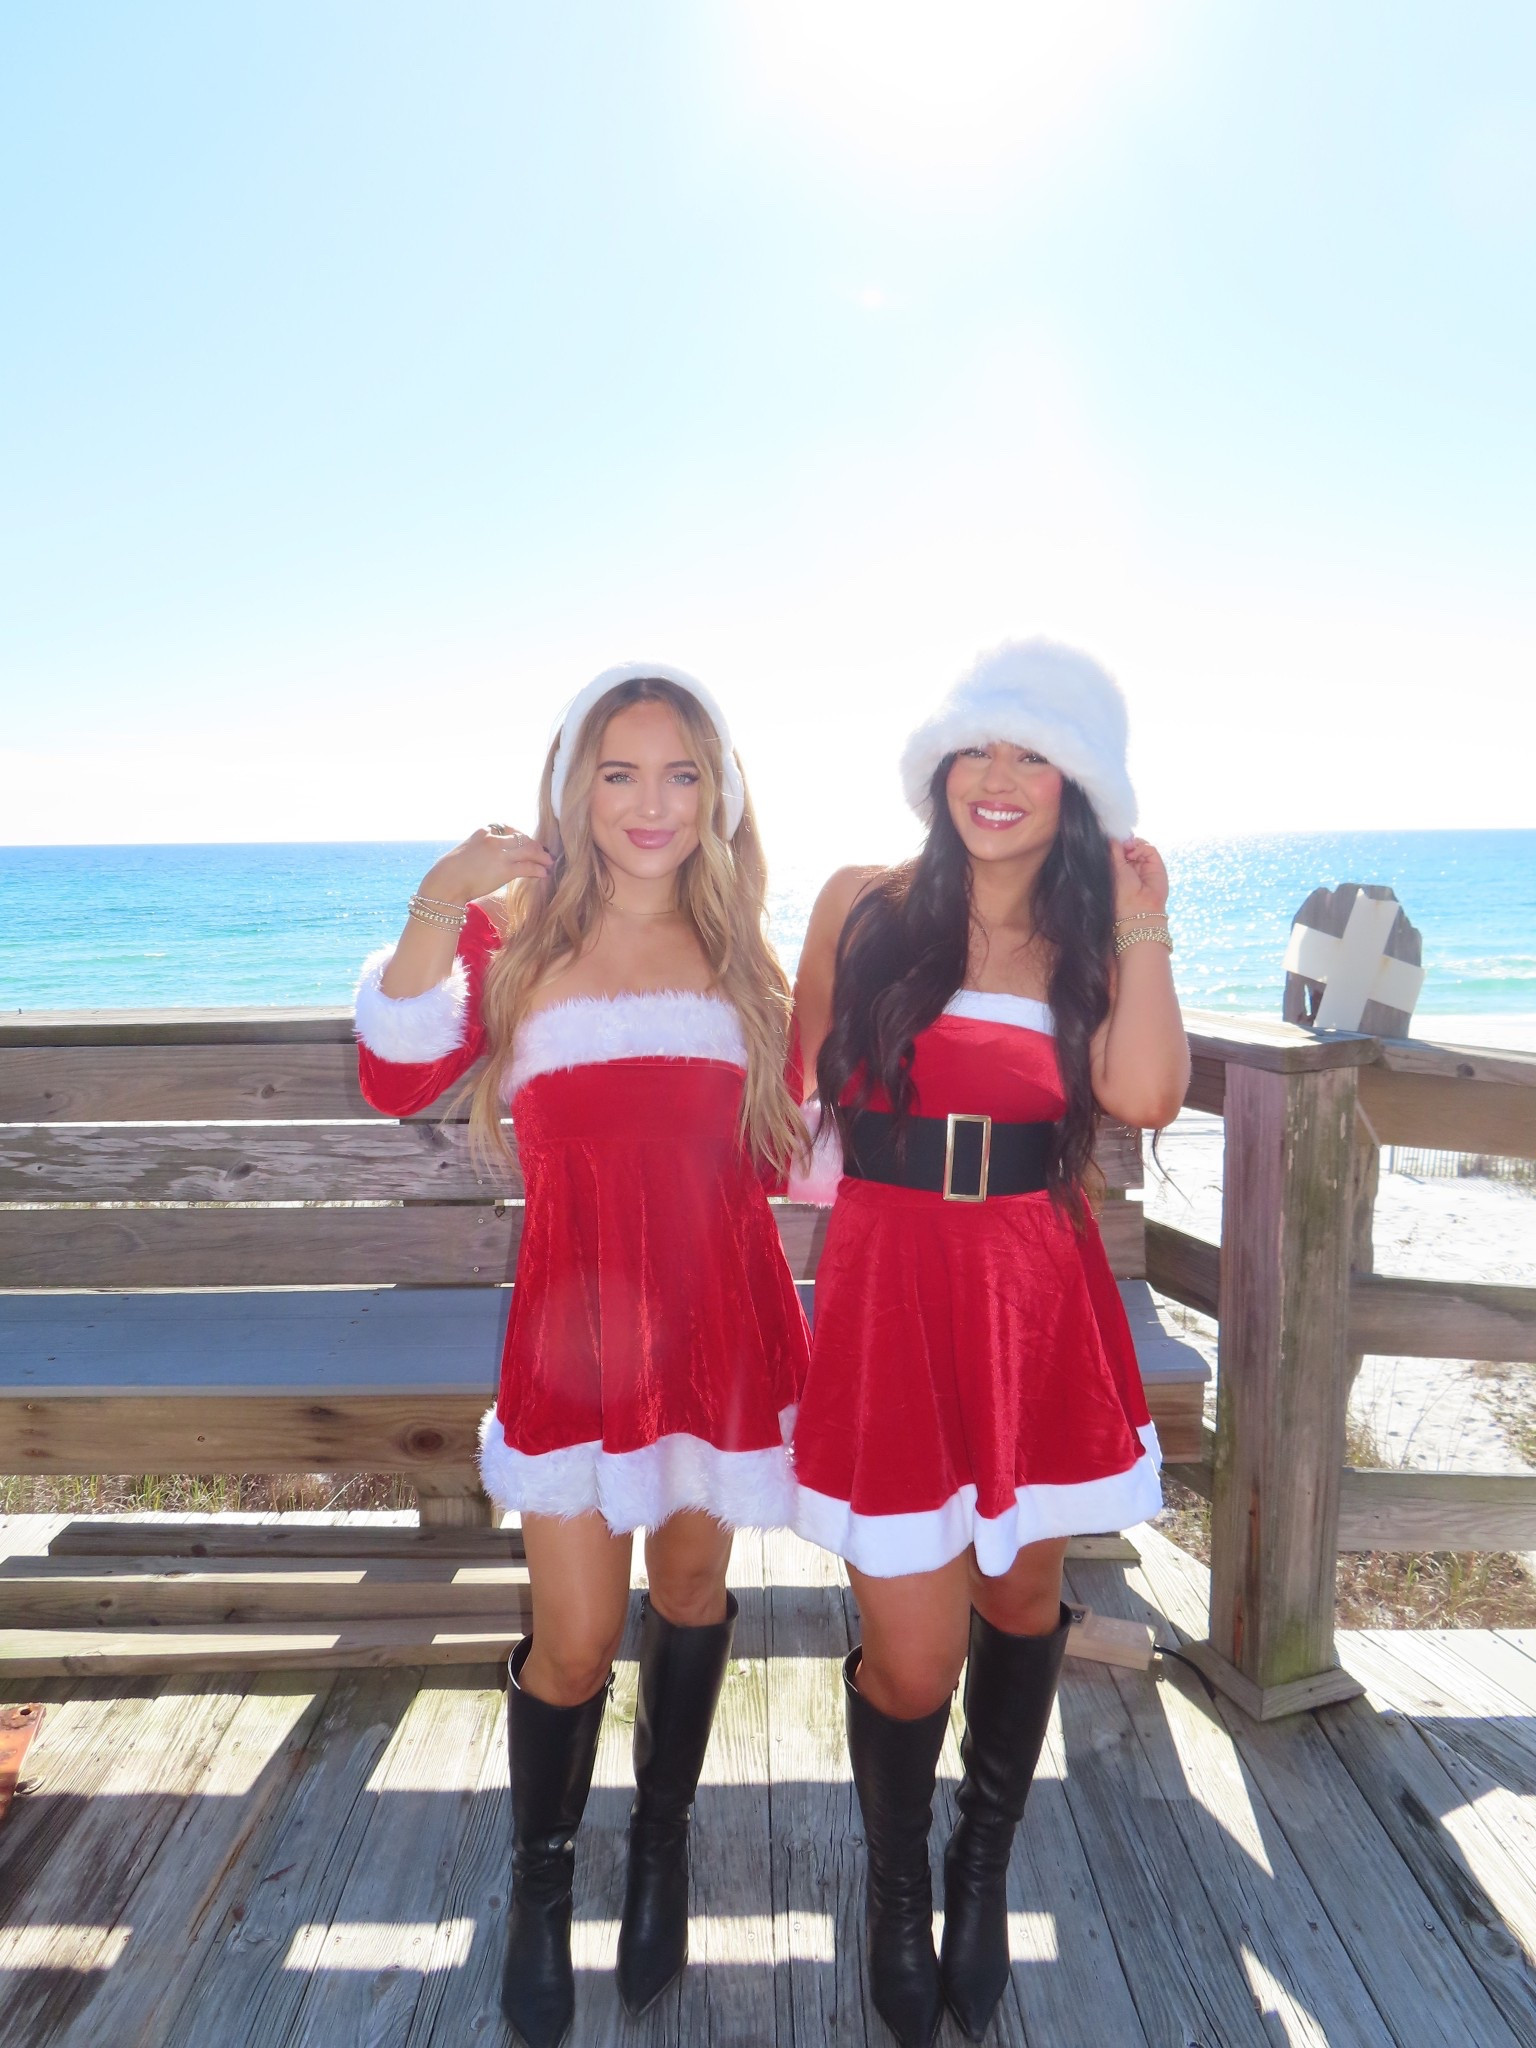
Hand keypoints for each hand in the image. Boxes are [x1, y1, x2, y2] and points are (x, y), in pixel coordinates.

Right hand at [420, 826, 553, 904]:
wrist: (446, 882)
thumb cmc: (450, 871)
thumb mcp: (465, 850)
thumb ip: (480, 848)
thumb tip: (487, 857)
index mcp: (484, 832)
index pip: (509, 829)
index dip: (521, 837)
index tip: (527, 843)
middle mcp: (494, 839)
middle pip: (523, 838)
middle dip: (535, 846)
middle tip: (544, 852)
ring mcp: (500, 854)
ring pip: (529, 851)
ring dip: (542, 857)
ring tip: (549, 862)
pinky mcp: (505, 870)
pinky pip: (528, 867)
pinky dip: (538, 869)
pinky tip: (544, 873)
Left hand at [1110, 837, 1168, 917]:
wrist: (1138, 906)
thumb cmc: (1121, 891)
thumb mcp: (1114, 868)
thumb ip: (1114, 850)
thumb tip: (1113, 836)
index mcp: (1120, 868)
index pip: (1120, 849)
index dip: (1117, 843)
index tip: (1112, 839)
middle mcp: (1133, 865)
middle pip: (1130, 845)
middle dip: (1125, 842)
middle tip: (1119, 843)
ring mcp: (1145, 864)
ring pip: (1140, 845)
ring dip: (1133, 843)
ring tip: (1127, 849)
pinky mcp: (1156, 864)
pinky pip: (1149, 849)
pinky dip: (1141, 847)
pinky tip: (1133, 854)